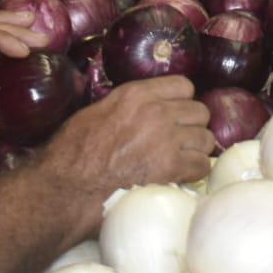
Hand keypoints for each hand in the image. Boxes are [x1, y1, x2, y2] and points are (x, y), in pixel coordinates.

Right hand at [41, 76, 213, 214]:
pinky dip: (194, 172)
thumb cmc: (71, 152)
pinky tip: (181, 176)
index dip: (182, 101)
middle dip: (192, 126)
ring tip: (182, 159)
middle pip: (199, 111)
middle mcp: (157, 112)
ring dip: (196, 149)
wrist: (67, 187)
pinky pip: (202, 165)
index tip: (176, 114)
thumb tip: (142, 107)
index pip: (184, 85)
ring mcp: (167, 139)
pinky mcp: (172, 168)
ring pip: (205, 139)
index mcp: (136, 94)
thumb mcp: (95, 112)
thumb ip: (125, 105)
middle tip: (180, 140)